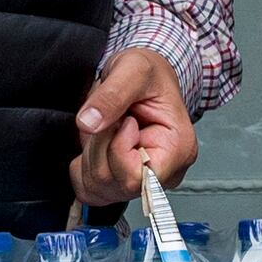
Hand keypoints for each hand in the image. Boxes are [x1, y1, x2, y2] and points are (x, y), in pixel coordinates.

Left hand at [70, 47, 197, 206]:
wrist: (145, 79)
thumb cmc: (149, 74)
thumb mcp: (132, 70)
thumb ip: (112, 95)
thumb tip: (89, 123)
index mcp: (179, 148)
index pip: (137, 176)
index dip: (117, 149)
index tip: (124, 120)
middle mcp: (166, 173)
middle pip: (115, 182)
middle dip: (100, 146)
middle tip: (111, 118)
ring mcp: (144, 183)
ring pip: (99, 187)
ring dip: (90, 153)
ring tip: (107, 127)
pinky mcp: (123, 184)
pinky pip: (89, 191)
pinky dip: (83, 167)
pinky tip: (97, 144)